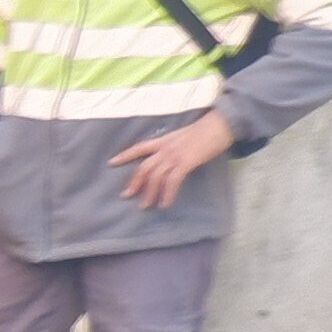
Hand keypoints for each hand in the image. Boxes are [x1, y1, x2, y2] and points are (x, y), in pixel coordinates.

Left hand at [108, 110, 234, 209]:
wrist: (220, 125)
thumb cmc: (205, 131)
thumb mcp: (182, 136)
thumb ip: (172, 146)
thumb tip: (167, 158)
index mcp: (163, 141)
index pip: (139, 148)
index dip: (124, 155)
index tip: (111, 163)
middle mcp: (165, 148)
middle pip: (144, 167)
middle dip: (134, 183)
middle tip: (127, 196)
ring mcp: (174, 156)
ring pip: (155, 177)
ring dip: (150, 193)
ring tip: (146, 205)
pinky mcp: (186, 162)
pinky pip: (172, 181)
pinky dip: (167, 194)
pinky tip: (165, 203)